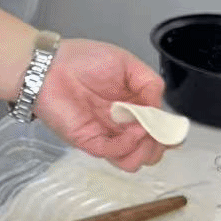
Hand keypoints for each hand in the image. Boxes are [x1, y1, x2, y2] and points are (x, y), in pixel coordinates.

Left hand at [34, 39, 168, 171]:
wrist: (49, 65)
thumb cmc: (83, 60)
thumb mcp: (127, 63)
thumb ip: (149, 83)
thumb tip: (160, 108)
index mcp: (133, 107)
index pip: (158, 131)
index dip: (169, 134)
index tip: (172, 128)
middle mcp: (121, 125)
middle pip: (149, 151)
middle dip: (159, 145)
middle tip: (156, 130)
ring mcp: (105, 135)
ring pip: (133, 161)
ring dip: (146, 150)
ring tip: (143, 131)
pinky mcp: (89, 141)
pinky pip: (114, 153)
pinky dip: (129, 145)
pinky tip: (132, 129)